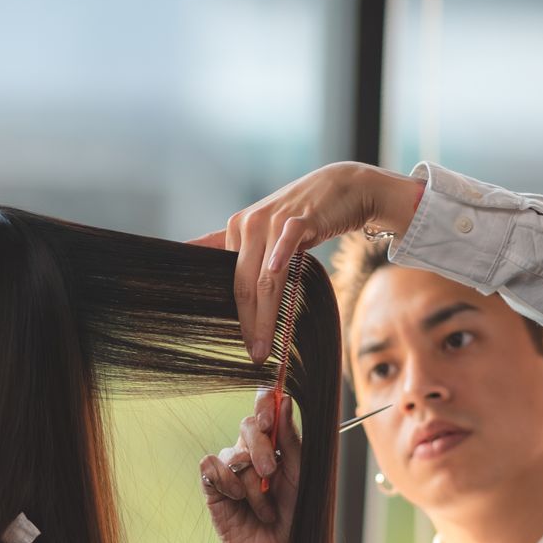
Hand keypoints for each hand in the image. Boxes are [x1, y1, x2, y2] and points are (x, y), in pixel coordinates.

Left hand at [189, 161, 424, 361]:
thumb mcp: (268, 231)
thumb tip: (198, 256)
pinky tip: (275, 274)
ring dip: (264, 315)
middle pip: (243, 285)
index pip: (229, 281)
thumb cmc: (305, 216)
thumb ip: (240, 249)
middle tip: (254, 355)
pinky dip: (280, 260)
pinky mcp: (299, 219)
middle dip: (248, 325)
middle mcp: (248, 225)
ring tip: (264, 345)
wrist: (344, 187)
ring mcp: (272, 221)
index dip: (234, 315)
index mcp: (236, 230)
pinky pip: (286, 242)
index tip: (239, 345)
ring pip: (264, 278)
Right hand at [199, 391, 298, 542]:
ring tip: (263, 508)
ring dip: (251, 485)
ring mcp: (230, 467)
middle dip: (261, 448)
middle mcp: (250, 450)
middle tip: (270, 473)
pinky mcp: (212, 485)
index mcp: (275, 442)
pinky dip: (226, 482)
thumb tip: (286, 400)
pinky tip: (236, 500)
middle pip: (248, 425)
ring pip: (233, 454)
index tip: (270, 415)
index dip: (264, 402)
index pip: (265, 406)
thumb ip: (292, 440)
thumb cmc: (294, 513)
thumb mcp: (300, 475)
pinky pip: (211, 467)